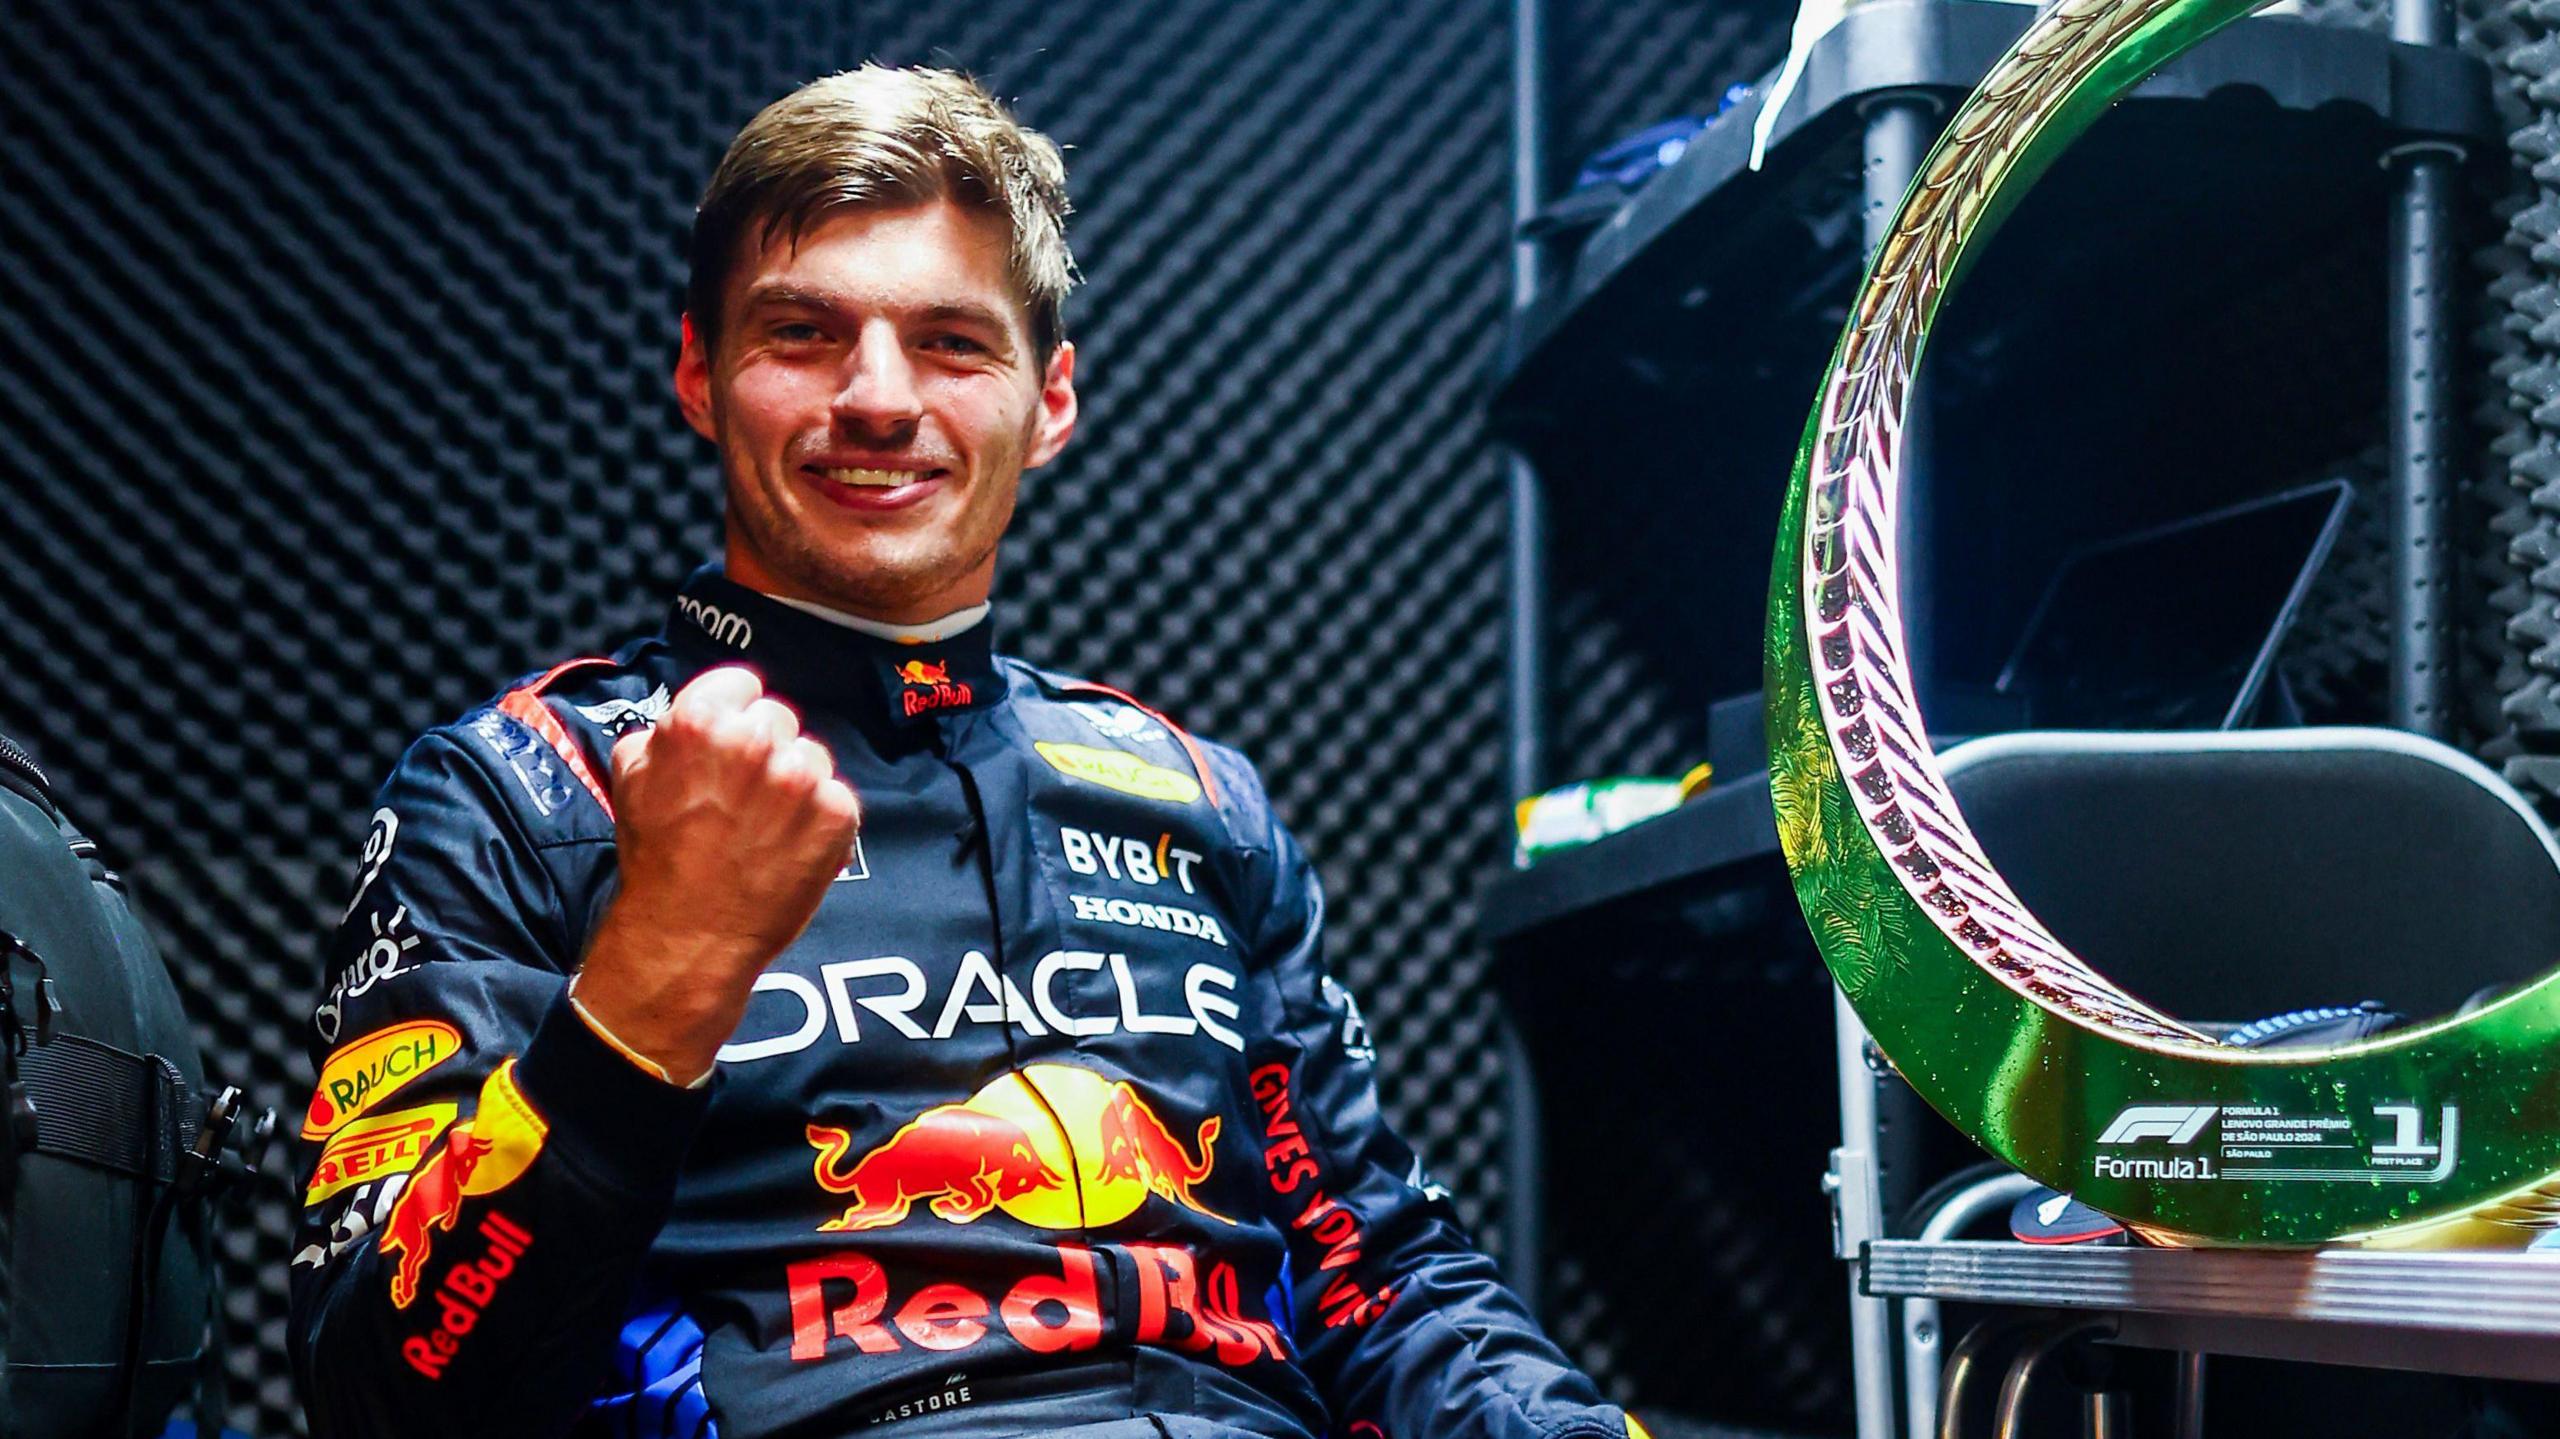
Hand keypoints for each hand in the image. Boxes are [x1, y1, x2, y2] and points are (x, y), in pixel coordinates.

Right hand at [573, 666, 859, 1081]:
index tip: (729, 743)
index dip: (733, 713)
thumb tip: (684, 721)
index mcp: (702, 720)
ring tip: (764, 826)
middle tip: (742, 795)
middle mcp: (757, 740)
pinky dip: (819, 819)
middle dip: (763, 749)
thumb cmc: (657, 859)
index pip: (742, 684)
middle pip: (778, 718)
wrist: (689, 934)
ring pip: (811, 756)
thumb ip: (662, 734)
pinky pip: (836, 797)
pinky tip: (788, 845)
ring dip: (795, 782)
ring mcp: (803, 777)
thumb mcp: (632, 780)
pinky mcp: (838, 813)